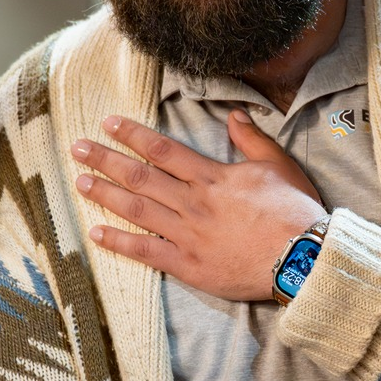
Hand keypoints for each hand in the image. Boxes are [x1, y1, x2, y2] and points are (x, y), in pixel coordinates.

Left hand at [73, 112, 325, 301]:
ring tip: (80, 182)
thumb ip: (251, 139)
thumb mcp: (278, 165)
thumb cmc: (295, 212)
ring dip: (106, 194)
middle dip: (106, 160)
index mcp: (212, 177)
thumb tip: (234, 115)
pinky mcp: (189, 265)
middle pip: (141, 177)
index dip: (132, 135)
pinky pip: (146, 252)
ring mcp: (188, 234)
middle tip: (78, 148)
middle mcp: (193, 202)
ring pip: (138, 210)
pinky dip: (120, 242)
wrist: (302, 258)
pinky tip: (96, 232)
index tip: (109, 123)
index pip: (163, 150)